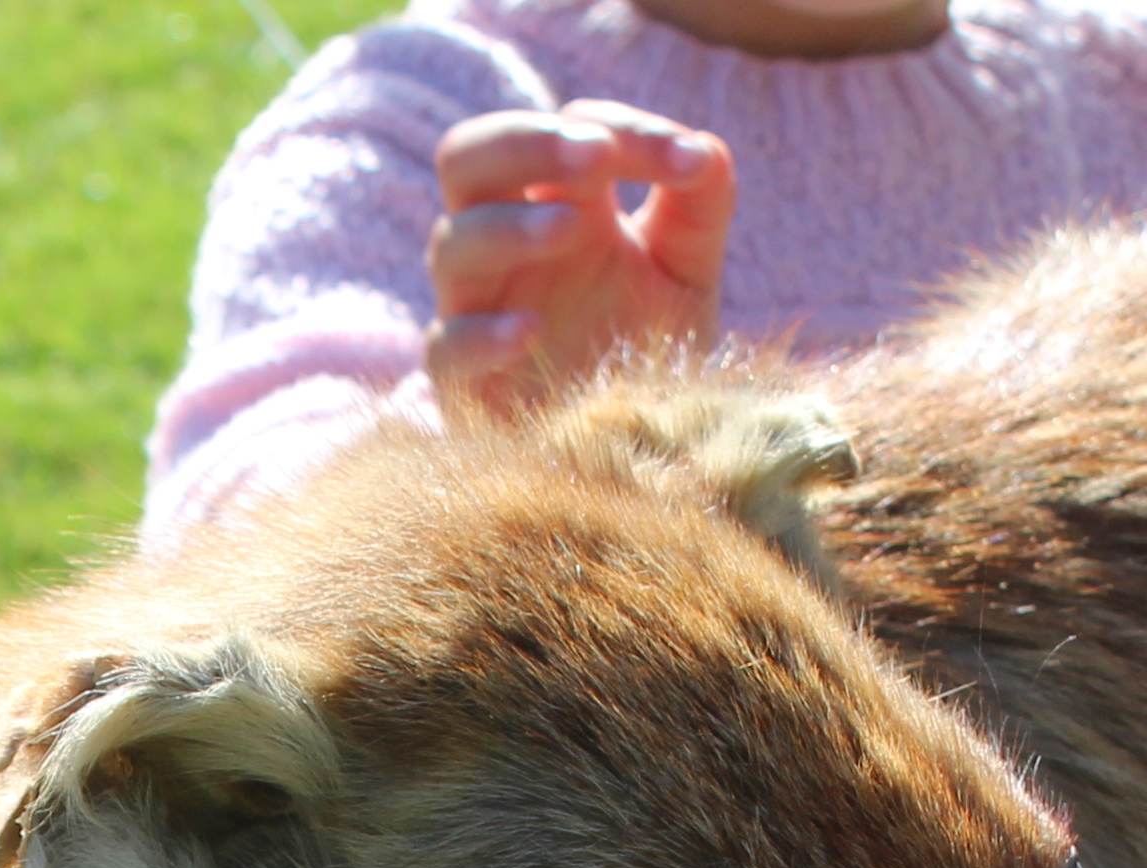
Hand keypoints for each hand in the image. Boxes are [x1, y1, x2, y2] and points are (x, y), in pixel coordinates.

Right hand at [424, 104, 734, 423]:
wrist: (640, 456)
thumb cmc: (652, 351)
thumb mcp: (688, 271)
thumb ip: (698, 208)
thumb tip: (701, 150)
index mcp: (562, 203)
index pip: (564, 132)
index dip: (621, 131)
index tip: (687, 162)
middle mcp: (509, 247)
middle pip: (466, 156)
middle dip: (524, 140)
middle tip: (595, 155)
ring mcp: (479, 311)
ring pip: (450, 243)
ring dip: (508, 225)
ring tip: (569, 229)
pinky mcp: (466, 387)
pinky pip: (445, 348)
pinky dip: (480, 334)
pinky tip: (531, 332)